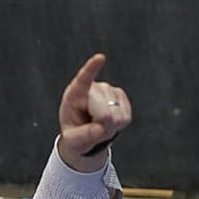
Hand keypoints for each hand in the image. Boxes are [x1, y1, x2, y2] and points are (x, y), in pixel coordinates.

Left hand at [56, 53, 131, 172]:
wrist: (87, 131)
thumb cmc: (76, 133)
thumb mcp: (73, 140)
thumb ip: (84, 136)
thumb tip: (101, 128)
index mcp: (74, 95)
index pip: (83, 80)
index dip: (91, 69)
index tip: (100, 58)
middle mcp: (93, 88)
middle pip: (104, 113)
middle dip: (102, 127)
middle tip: (93, 130)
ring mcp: (108, 90)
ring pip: (117, 116)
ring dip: (110, 127)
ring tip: (99, 124)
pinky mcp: (120, 96)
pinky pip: (126, 117)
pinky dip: (119, 125)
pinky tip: (109, 121)